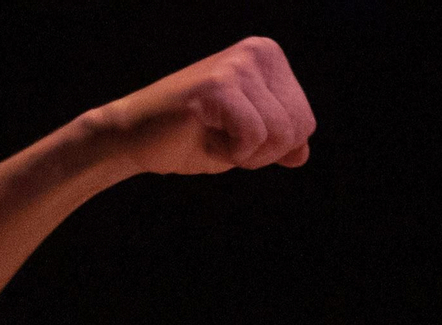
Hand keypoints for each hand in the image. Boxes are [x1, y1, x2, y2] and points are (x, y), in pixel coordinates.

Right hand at [85, 36, 315, 177]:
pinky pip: (253, 138)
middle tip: (225, 138)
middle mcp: (258, 52)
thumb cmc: (192, 138)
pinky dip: (231, 154)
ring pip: (279, 136)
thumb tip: (302, 154)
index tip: (236, 135)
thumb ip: (278, 143)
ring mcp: (238, 65)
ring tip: (214, 135)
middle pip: (297, 129)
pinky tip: (205, 137)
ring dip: (246, 154)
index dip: (272, 148)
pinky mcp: (218, 85)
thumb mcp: (246, 142)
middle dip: (263, 152)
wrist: (137, 138)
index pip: (304, 122)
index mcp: (269, 57)